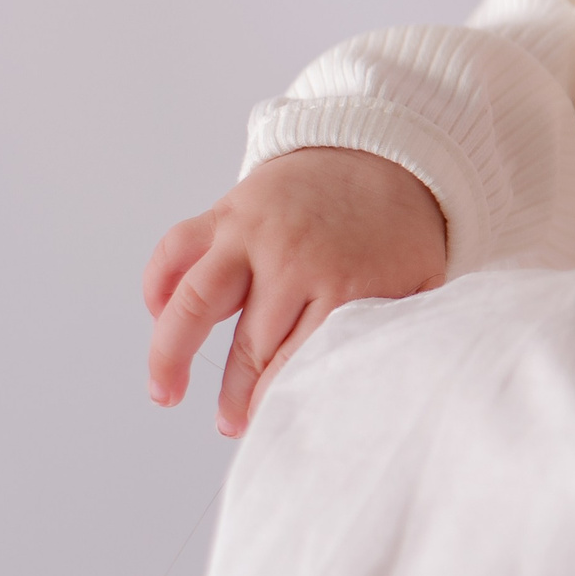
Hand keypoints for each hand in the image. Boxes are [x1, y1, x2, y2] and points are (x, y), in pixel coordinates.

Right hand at [144, 147, 447, 435]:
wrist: (386, 150)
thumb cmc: (398, 228)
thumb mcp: (418, 279)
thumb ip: (395, 329)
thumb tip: (376, 386)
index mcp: (346, 284)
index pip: (300, 362)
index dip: (279, 399)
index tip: (271, 425)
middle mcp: (294, 260)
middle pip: (251, 346)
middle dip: (236, 396)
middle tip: (232, 423)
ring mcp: (253, 233)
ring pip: (194, 303)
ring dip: (170, 355)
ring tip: (165, 393)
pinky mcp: (226, 211)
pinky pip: (175, 251)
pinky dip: (156, 286)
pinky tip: (159, 318)